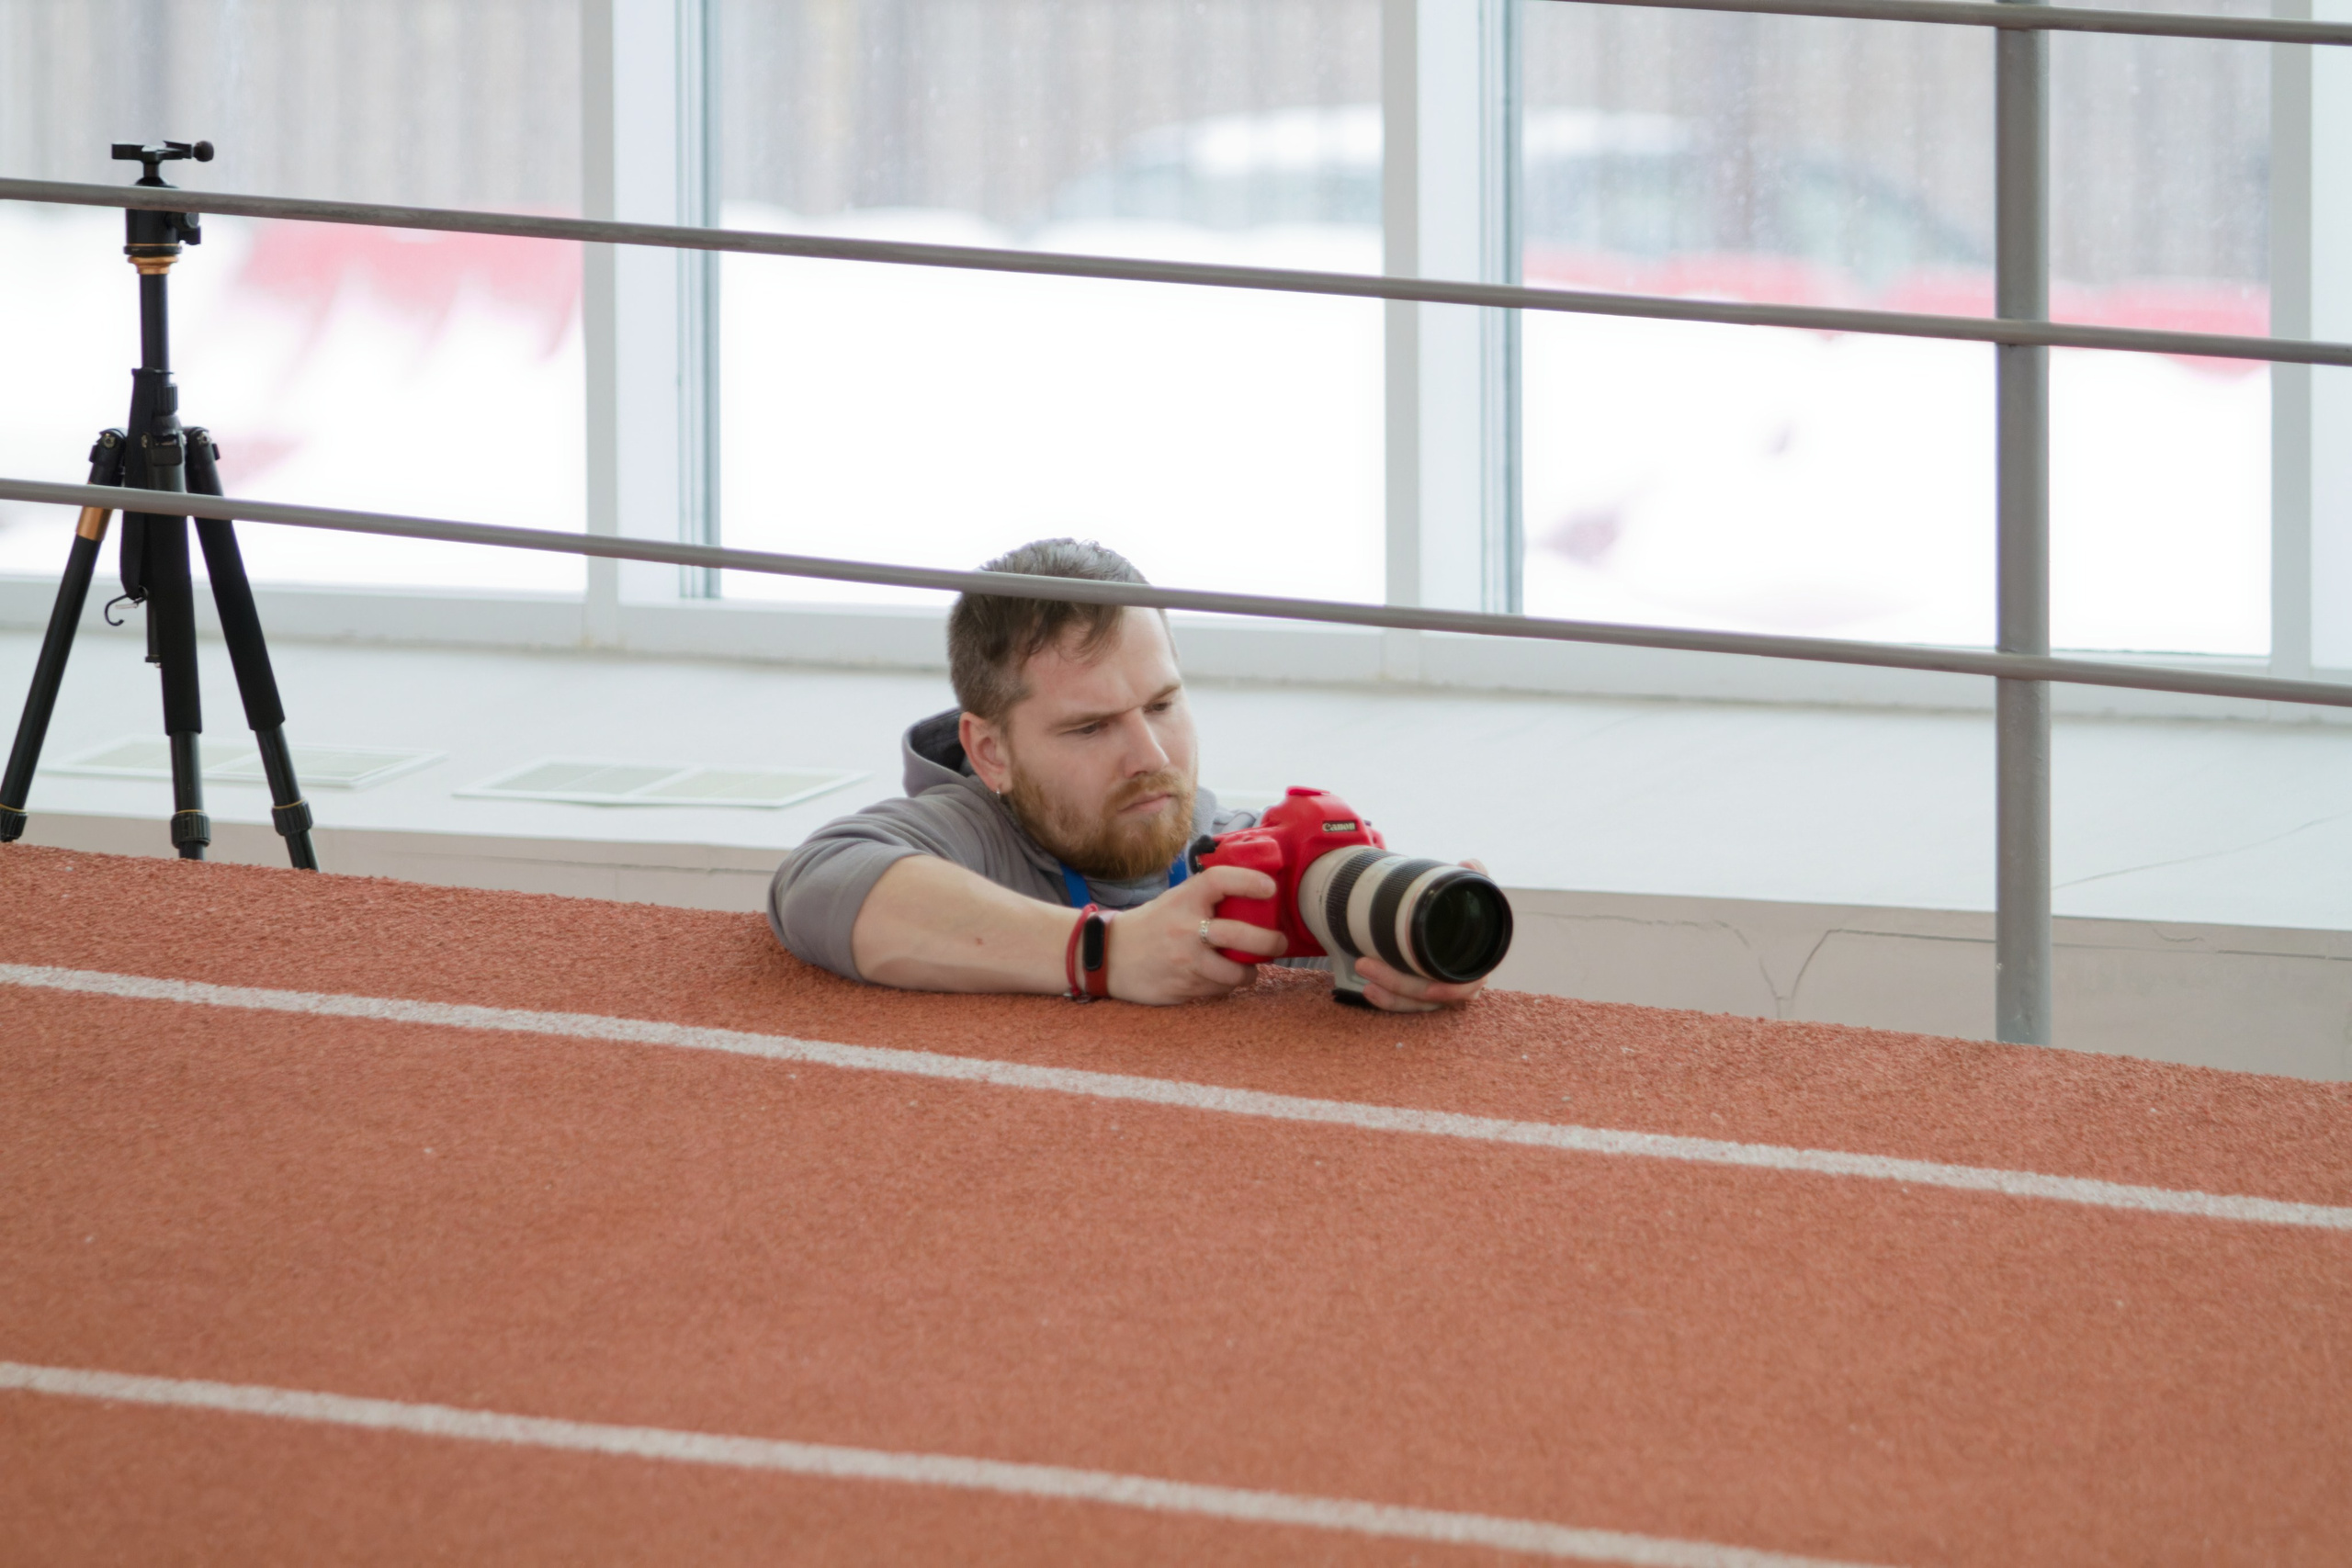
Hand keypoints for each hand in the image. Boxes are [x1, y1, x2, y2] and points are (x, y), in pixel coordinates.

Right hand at [1106, 864, 1287, 1004]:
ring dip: (1249, 972)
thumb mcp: (1174, 900)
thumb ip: (1207, 897)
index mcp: (1183, 899)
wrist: (1108, 957)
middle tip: (1279, 942)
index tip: (1270, 888)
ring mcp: (1184, 961)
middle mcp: (1185, 929)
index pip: (1221, 881)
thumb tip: (1255, 890)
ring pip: (1234, 973)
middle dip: (1269, 941)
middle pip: (1240, 935)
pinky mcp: (1183, 988)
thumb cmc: (1150, 925)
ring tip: (1249, 967)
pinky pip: (1218, 991)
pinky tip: (1220, 978)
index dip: (1249, 881)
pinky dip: (1226, 986)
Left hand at [1352, 858, 1493, 1013]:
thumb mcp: (1472, 892)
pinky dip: (1387, 999)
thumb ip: (1475, 877)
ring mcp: (1439, 991)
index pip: (1467, 986)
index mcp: (1477, 963)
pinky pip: (1405, 1003)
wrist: (1452, 917)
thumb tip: (1469, 865)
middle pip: (1430, 996)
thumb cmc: (1466, 909)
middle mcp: (1460, 983)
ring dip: (1387, 993)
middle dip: (1397, 984)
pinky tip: (1368, 990)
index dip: (1448, 990)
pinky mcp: (1421, 993)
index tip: (1429, 987)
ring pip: (1414, 1003)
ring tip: (1360, 968)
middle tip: (1363, 963)